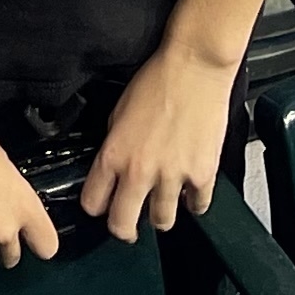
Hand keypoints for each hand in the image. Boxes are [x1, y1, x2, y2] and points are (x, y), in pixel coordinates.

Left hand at [80, 44, 235, 240]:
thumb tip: (113, 168)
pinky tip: (190, 190)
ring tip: (163, 201)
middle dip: (124, 228)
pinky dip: (194, 202)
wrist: (194, 67)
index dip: (96, 207)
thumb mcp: (118, 111)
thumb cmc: (157, 80)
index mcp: (114, 154)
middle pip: (122, 225)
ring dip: (161, 214)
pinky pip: (197, 207)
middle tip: (129, 223)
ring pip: (161, 222)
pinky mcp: (202, 175)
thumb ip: (114, 146)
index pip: (93, 203)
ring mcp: (172, 176)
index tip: (103, 205)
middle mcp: (140, 171)